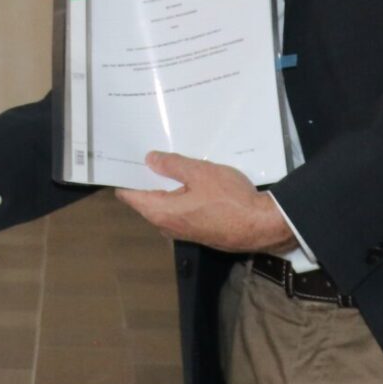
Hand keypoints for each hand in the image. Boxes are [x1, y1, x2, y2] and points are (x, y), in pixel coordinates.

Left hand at [115, 152, 296, 252]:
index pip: (129, 195)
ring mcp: (182, 230)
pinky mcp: (197, 230)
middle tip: (143, 153)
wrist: (260, 226)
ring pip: (164, 205)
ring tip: (163, 161)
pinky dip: (178, 195)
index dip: (125, 176)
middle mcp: (166, 225)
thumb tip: (149, 159)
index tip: (122, 159)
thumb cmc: (229, 199)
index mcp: (160, 212)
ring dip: (164, 186)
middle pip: (145, 200)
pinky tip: (186, 180)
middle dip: (144, 178)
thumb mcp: (199, 173)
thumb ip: (172, 165)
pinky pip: (179, 210)